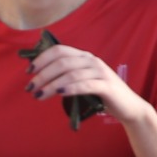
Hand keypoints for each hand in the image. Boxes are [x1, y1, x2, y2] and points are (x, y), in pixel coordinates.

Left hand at [26, 42, 147, 124]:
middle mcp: (92, 61)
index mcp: (84, 57)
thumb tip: (41, 78)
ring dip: (51, 84)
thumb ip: (67, 76)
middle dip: (43, 74)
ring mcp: (101, 72)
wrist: (127, 106)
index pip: (60, 50)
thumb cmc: (101, 94)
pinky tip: (59, 92)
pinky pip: (85, 84)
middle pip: (62, 62)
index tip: (29, 71)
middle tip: (30, 87)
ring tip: (38, 95)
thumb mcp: (83, 81)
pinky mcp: (107, 86)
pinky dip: (70, 87)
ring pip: (71, 73)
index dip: (42, 58)